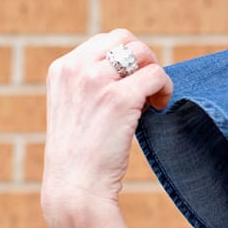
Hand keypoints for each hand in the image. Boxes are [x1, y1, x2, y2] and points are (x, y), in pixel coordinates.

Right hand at [41, 28, 173, 227]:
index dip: (126, 60)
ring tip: (153, 100)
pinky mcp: (119, 98)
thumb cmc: (80, 155)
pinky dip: (165, 89)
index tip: (130, 85)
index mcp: (61, 69)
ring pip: (143, 54)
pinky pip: (157, 75)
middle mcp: (75, 69)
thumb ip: (91, 83)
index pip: (104, 41)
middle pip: (125, 38)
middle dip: (143, 59)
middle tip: (147, 88)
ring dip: (156, 73)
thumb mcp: (74, 108)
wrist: (75, 189)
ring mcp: (96, 81)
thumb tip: (133, 66)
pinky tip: (159, 108)